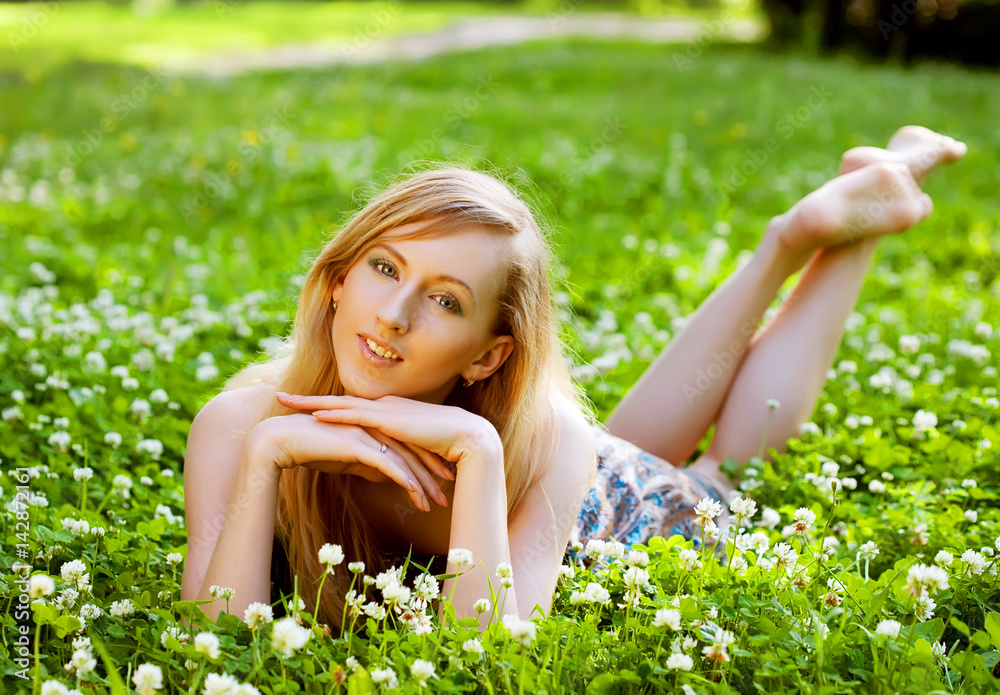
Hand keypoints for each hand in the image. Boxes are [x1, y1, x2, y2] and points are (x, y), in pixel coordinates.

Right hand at [250, 412, 444, 511]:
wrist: (281, 441)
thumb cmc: (311, 449)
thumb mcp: (346, 460)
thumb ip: (367, 464)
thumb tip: (385, 476)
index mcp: (373, 428)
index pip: (407, 447)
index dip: (425, 466)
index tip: (439, 484)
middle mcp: (374, 427)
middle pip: (412, 452)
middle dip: (431, 476)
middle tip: (445, 496)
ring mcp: (367, 434)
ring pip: (404, 460)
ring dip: (422, 483)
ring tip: (435, 504)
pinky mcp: (358, 445)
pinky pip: (387, 465)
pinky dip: (404, 480)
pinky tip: (416, 494)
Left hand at [275, 392, 501, 472]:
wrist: (467, 437)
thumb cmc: (444, 446)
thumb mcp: (411, 450)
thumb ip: (394, 452)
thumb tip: (381, 464)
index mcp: (386, 411)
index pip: (349, 407)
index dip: (323, 406)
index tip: (300, 406)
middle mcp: (383, 405)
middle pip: (338, 401)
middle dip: (308, 400)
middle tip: (280, 397)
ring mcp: (386, 410)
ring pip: (341, 404)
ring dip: (313, 404)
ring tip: (287, 403)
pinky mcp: (392, 420)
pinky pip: (358, 416)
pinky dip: (336, 415)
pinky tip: (316, 416)